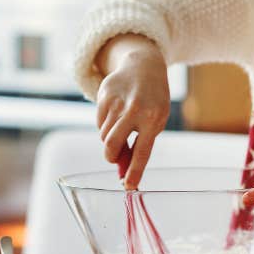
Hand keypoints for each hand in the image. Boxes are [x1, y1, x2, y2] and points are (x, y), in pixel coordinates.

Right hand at [95, 38, 169, 189]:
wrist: (144, 66)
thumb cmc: (153, 101)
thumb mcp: (154, 121)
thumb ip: (140, 145)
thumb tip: (123, 173)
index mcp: (153, 119)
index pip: (142, 152)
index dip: (134, 171)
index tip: (128, 186)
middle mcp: (134, 110)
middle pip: (111, 145)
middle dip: (111, 157)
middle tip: (114, 158)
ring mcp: (117, 102)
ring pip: (104, 135)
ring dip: (110, 138)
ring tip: (122, 126)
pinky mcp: (104, 95)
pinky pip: (99, 122)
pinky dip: (105, 124)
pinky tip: (116, 113)